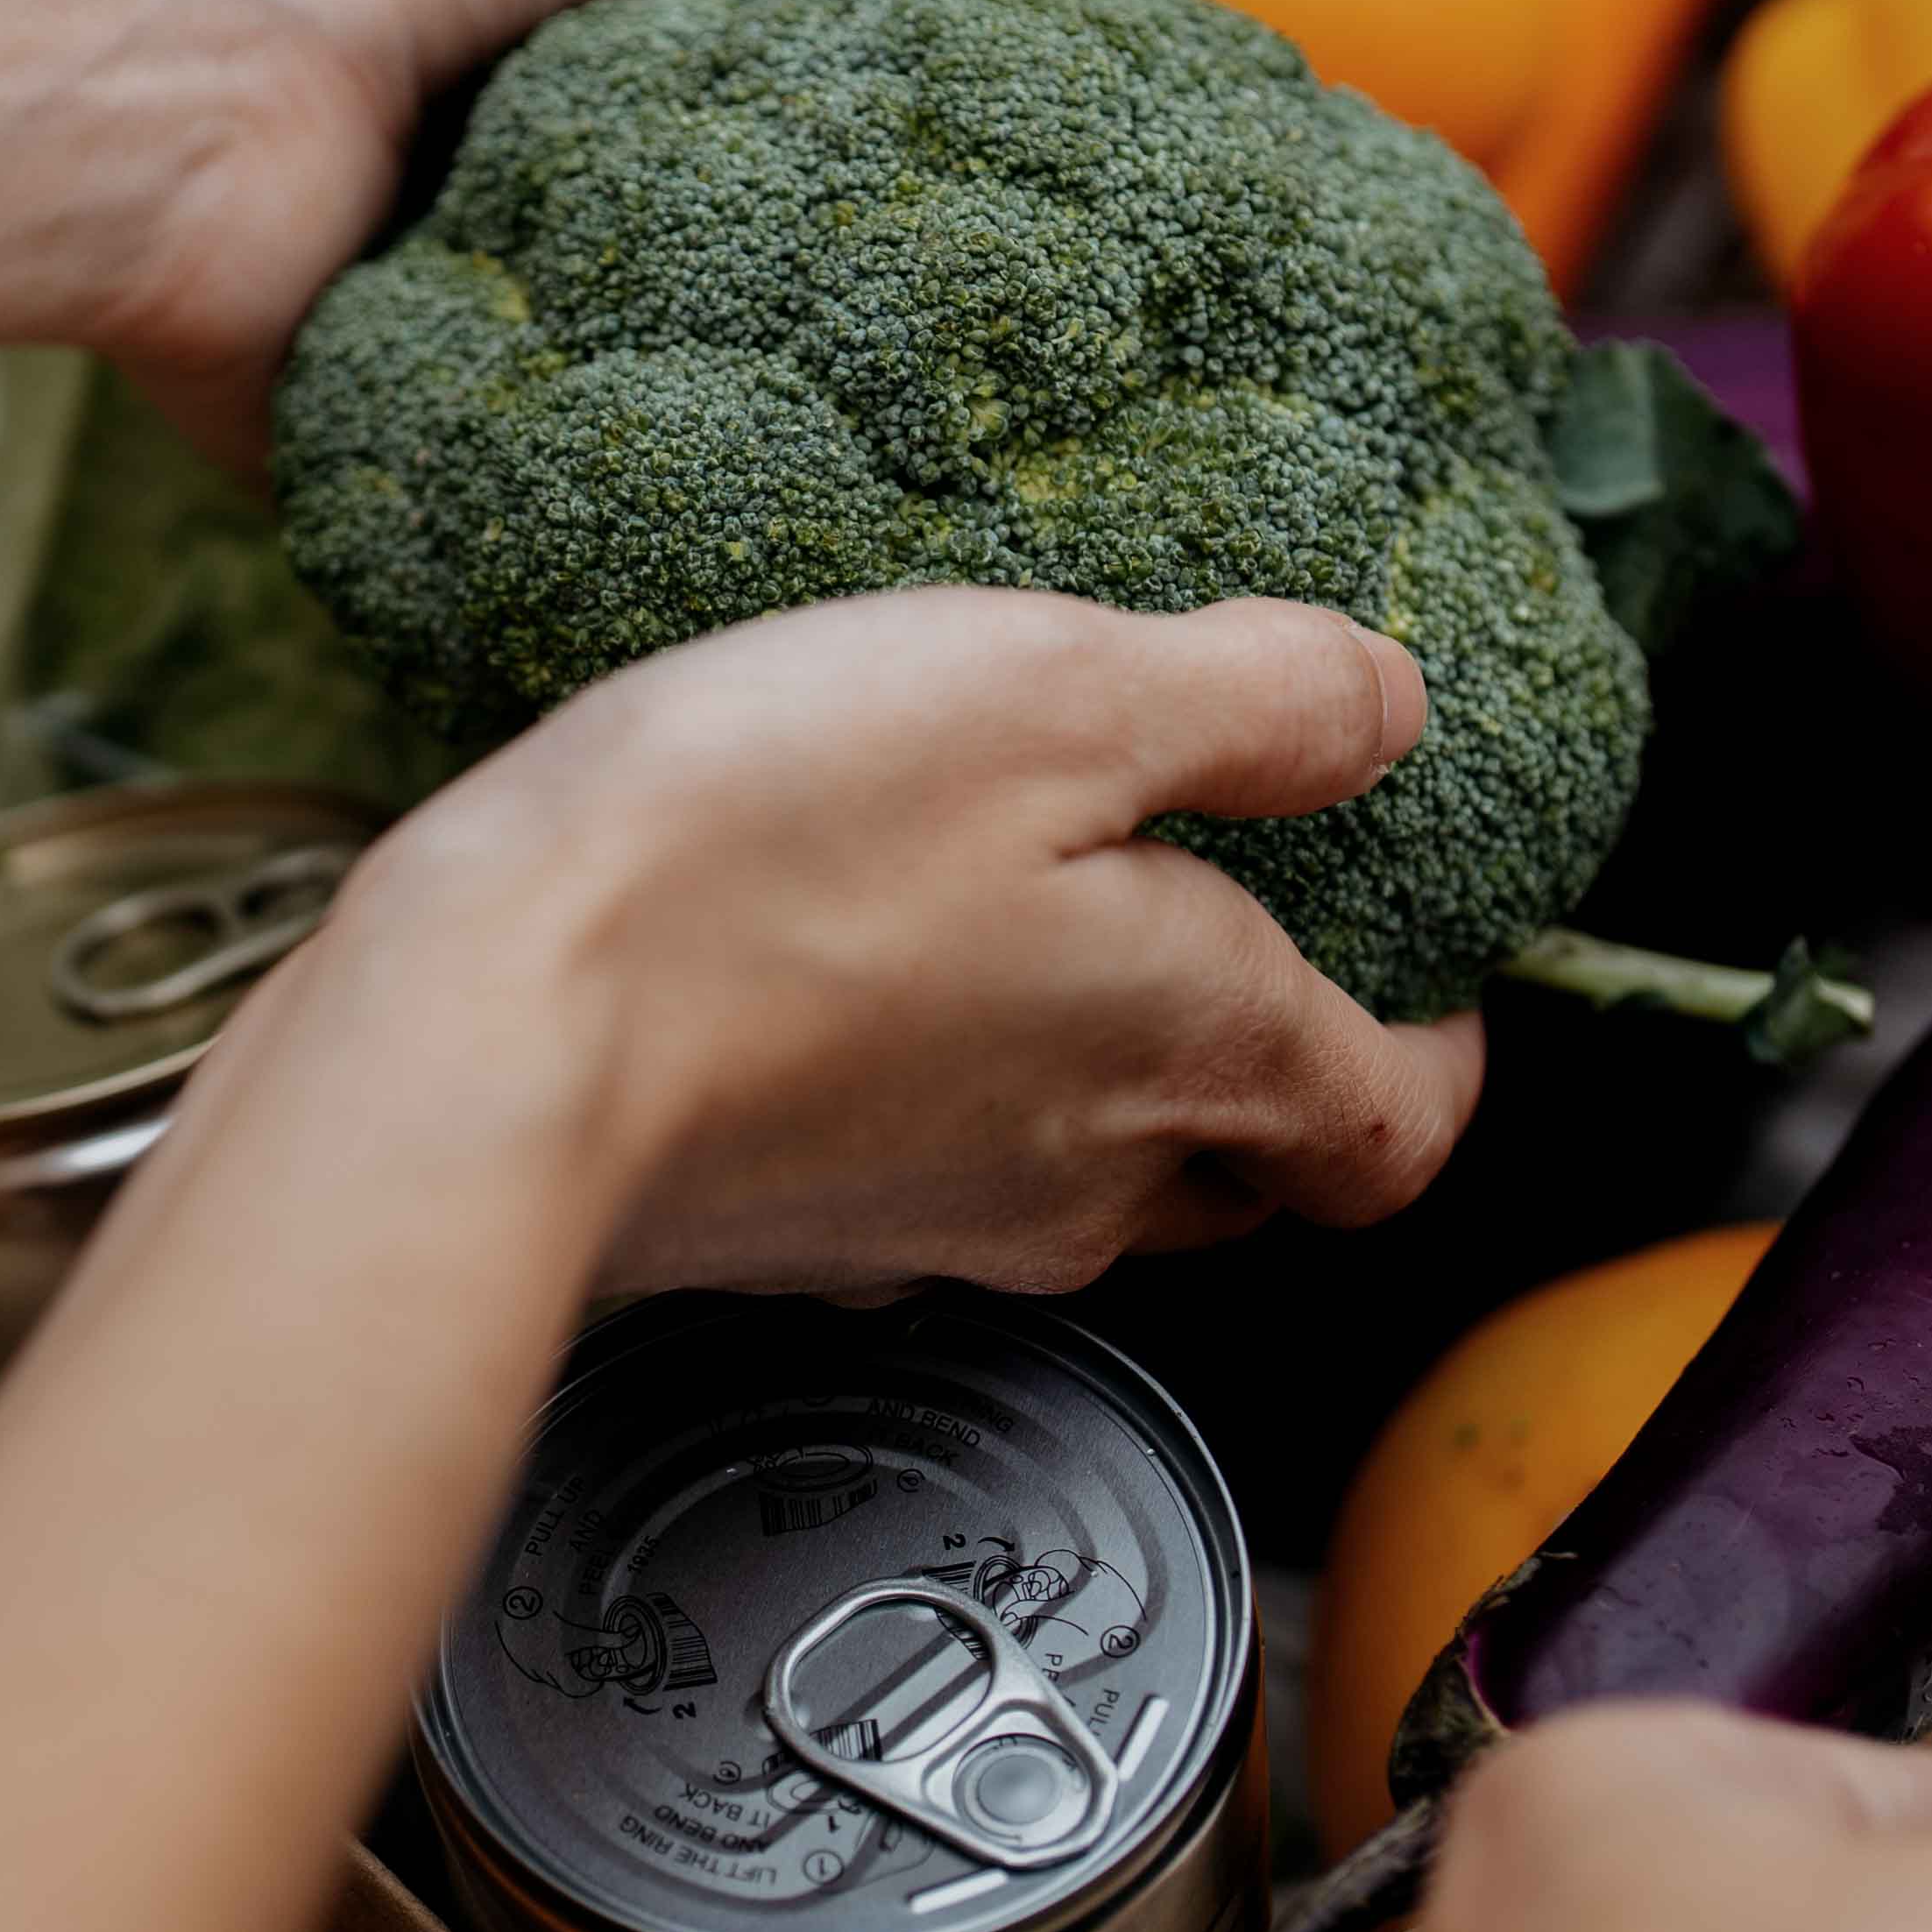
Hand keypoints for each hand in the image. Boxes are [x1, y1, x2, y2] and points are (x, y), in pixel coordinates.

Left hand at [89, 0, 1159, 473]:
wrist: (186, 67)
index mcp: (676, 36)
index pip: (908, 112)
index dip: (1050, 167)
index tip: (1200, 246)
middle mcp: (623, 191)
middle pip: (852, 290)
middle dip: (983, 363)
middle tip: (1160, 446)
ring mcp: (547, 343)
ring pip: (753, 436)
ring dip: (867, 488)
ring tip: (1048, 565)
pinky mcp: (464, 474)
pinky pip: (612, 546)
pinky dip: (707, 578)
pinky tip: (855, 629)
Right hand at [256, 584, 1482, 1291]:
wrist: (485, 1047)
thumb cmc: (763, 859)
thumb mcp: (1049, 691)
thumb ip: (1253, 700)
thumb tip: (1393, 708)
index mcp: (1201, 1052)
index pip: (1407, 1130)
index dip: (1446, 1054)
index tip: (1428, 963)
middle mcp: (1090, 1183)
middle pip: (1258, 1179)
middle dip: (1282, 1079)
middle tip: (1241, 932)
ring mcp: (932, 1232)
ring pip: (1088, 1187)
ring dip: (1099, 1084)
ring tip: (1033, 928)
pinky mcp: (790, 1240)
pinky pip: (918, 1181)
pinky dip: (929, 1097)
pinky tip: (846, 983)